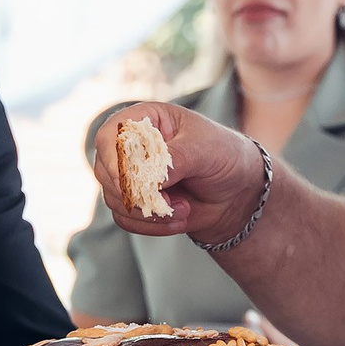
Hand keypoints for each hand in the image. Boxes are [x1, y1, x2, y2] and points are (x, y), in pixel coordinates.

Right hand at [90, 103, 265, 242]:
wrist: (237, 191)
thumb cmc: (224, 156)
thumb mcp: (206, 149)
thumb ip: (176, 158)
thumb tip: (151, 178)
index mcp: (145, 120)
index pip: (111, 135)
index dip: (114, 159)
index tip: (131, 182)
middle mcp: (131, 146)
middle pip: (107, 171)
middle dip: (137, 194)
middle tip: (170, 201)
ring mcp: (130, 175)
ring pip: (115, 199)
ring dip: (149, 212)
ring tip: (183, 209)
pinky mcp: (136, 201)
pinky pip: (125, 219)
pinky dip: (151, 225)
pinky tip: (178, 220)